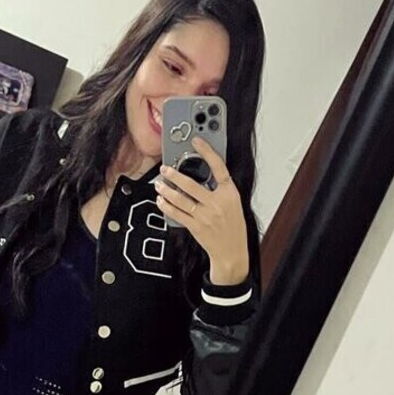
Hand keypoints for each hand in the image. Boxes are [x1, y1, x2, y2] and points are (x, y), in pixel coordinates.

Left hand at [154, 137, 249, 284]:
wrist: (232, 253)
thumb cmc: (233, 228)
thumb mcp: (234, 204)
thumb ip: (221, 189)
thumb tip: (204, 174)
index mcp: (229, 194)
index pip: (219, 167)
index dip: (207, 152)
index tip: (197, 141)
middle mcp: (217, 203)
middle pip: (192, 184)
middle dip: (174, 174)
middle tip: (165, 169)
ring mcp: (206, 216)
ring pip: (181, 199)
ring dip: (166, 190)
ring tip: (159, 184)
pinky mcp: (196, 227)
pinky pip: (177, 214)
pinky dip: (167, 206)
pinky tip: (161, 201)